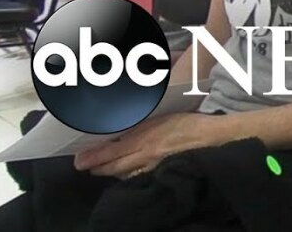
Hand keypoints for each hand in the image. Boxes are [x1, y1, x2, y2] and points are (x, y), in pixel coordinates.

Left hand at [73, 113, 220, 178]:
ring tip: (103, 170)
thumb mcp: (161, 114)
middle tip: (86, 168)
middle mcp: (146, 155)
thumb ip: (139, 120)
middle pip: (115, 166)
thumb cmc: (188, 121)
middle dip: (98, 168)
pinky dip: (130, 176)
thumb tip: (120, 123)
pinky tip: (127, 174)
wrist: (211, 136)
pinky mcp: (163, 170)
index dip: (94, 157)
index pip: (111, 151)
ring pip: (126, 174)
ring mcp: (155, 165)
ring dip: (112, 173)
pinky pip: (141, 176)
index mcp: (144, 138)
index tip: (80, 160)